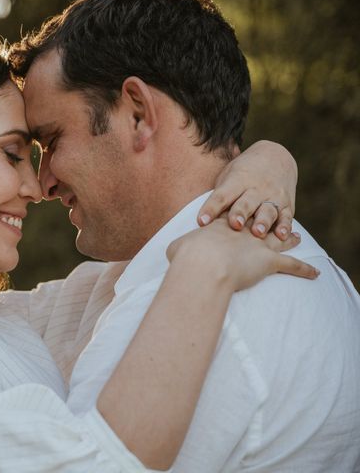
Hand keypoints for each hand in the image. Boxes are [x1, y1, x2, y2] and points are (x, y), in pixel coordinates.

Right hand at [167, 218, 318, 292]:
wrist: (203, 262)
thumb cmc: (187, 255)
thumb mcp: (176, 248)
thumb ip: (179, 247)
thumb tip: (171, 251)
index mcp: (222, 225)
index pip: (233, 215)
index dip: (239, 213)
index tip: (243, 211)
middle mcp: (244, 230)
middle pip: (259, 220)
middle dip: (267, 218)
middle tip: (274, 216)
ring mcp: (259, 244)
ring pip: (278, 238)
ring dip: (288, 238)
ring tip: (296, 237)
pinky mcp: (270, 261)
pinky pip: (292, 266)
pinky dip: (304, 270)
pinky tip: (314, 274)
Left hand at [197, 140, 296, 239]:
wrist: (275, 157)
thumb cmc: (242, 173)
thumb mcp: (228, 177)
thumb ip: (219, 196)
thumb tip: (200, 221)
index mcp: (237, 180)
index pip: (221, 195)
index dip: (211, 208)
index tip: (201, 221)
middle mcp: (256, 188)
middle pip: (246, 202)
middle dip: (240, 213)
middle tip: (234, 224)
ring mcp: (273, 196)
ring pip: (268, 210)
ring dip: (263, 222)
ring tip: (258, 232)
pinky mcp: (287, 205)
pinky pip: (286, 216)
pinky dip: (285, 226)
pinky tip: (282, 235)